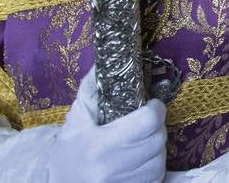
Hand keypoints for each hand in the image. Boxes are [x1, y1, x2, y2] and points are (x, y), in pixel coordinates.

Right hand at [48, 70, 166, 182]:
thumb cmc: (68, 152)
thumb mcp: (76, 119)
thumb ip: (92, 89)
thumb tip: (107, 57)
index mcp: (100, 145)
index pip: (149, 120)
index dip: (155, 109)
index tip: (150, 105)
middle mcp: (112, 168)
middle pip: (158, 139)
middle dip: (156, 128)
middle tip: (144, 125)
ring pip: (160, 160)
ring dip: (156, 149)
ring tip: (140, 144)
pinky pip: (156, 178)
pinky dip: (152, 167)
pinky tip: (138, 162)